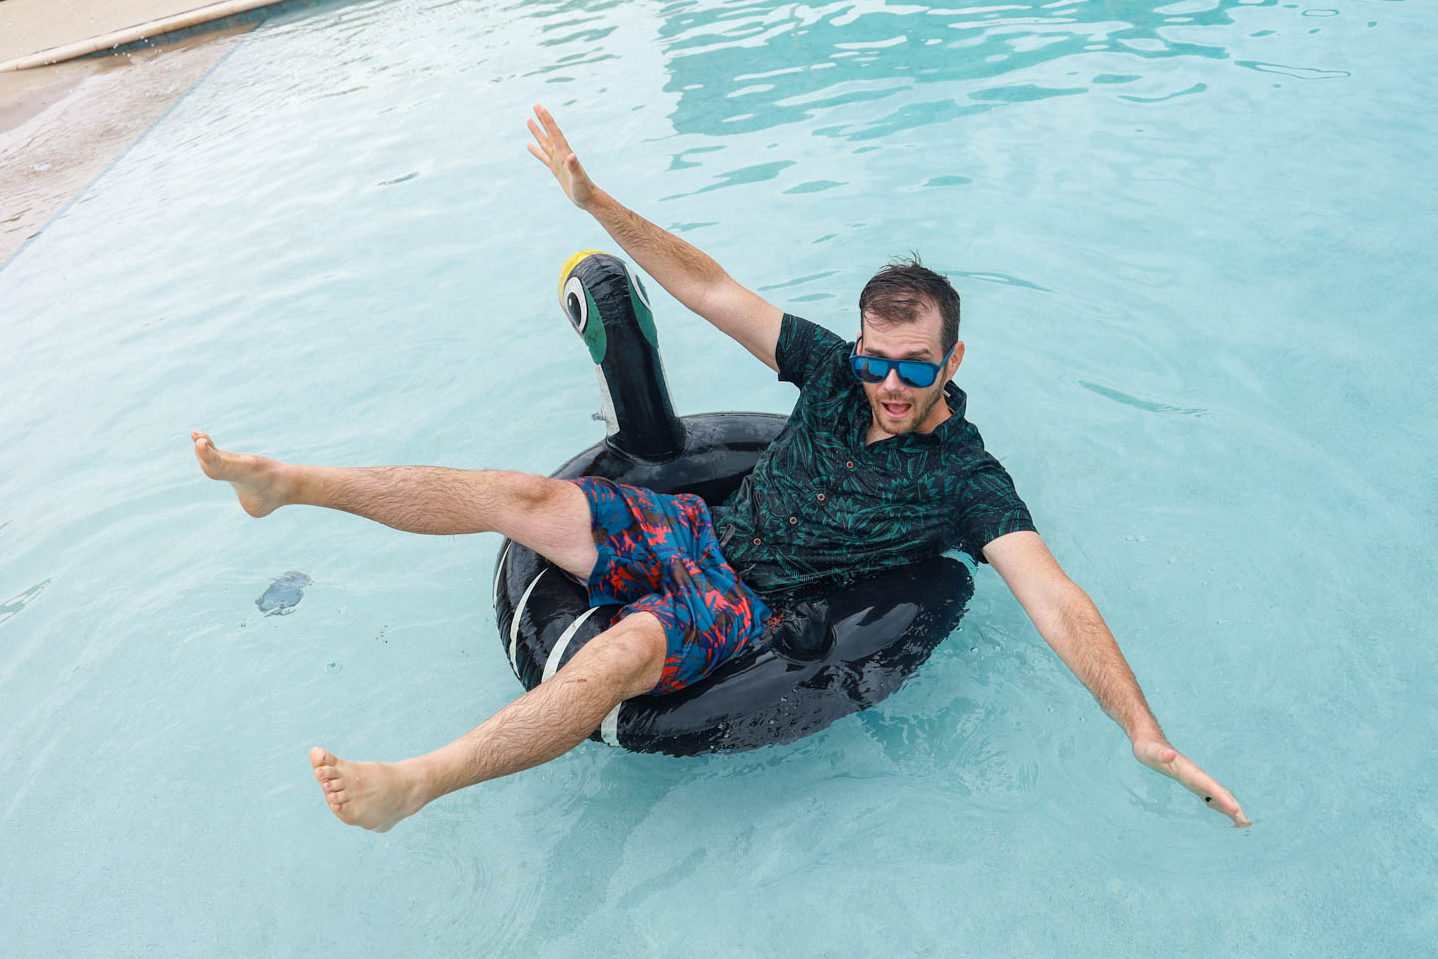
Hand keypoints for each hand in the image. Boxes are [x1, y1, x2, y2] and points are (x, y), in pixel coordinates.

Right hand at [527, 103, 596, 209]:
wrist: (588, 198)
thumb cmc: (584, 189)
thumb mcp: (579, 179)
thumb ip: (575, 167)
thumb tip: (571, 155)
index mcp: (565, 154)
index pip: (555, 134)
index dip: (548, 121)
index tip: (541, 108)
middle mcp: (561, 154)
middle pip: (550, 133)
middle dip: (543, 119)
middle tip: (536, 105)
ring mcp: (558, 161)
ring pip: (545, 142)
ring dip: (537, 132)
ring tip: (528, 120)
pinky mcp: (556, 169)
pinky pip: (543, 157)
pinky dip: (536, 151)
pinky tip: (529, 145)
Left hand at [1133, 737, 1249, 826]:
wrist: (1150, 742)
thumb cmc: (1149, 749)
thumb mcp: (1150, 752)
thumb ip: (1161, 754)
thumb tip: (1171, 753)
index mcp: (1190, 771)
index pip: (1209, 785)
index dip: (1222, 797)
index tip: (1235, 810)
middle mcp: (1197, 775)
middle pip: (1219, 792)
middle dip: (1233, 806)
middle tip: (1247, 824)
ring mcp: (1196, 779)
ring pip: (1218, 794)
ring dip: (1231, 807)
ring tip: (1244, 824)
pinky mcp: (1192, 783)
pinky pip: (1210, 795)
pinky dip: (1220, 805)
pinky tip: (1227, 814)